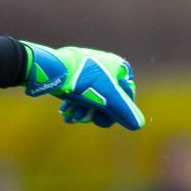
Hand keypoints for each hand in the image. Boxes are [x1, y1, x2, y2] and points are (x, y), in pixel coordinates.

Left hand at [23, 43, 144, 130]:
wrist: (52, 69)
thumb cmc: (83, 82)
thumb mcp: (107, 99)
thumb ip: (124, 111)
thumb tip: (139, 125)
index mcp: (120, 67)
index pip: (126, 98)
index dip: (115, 112)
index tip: (99, 118)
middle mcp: (107, 65)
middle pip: (108, 99)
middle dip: (94, 113)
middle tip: (80, 118)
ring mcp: (90, 68)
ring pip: (93, 97)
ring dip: (82, 110)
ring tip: (71, 116)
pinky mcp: (75, 71)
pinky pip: (80, 91)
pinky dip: (75, 103)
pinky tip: (66, 111)